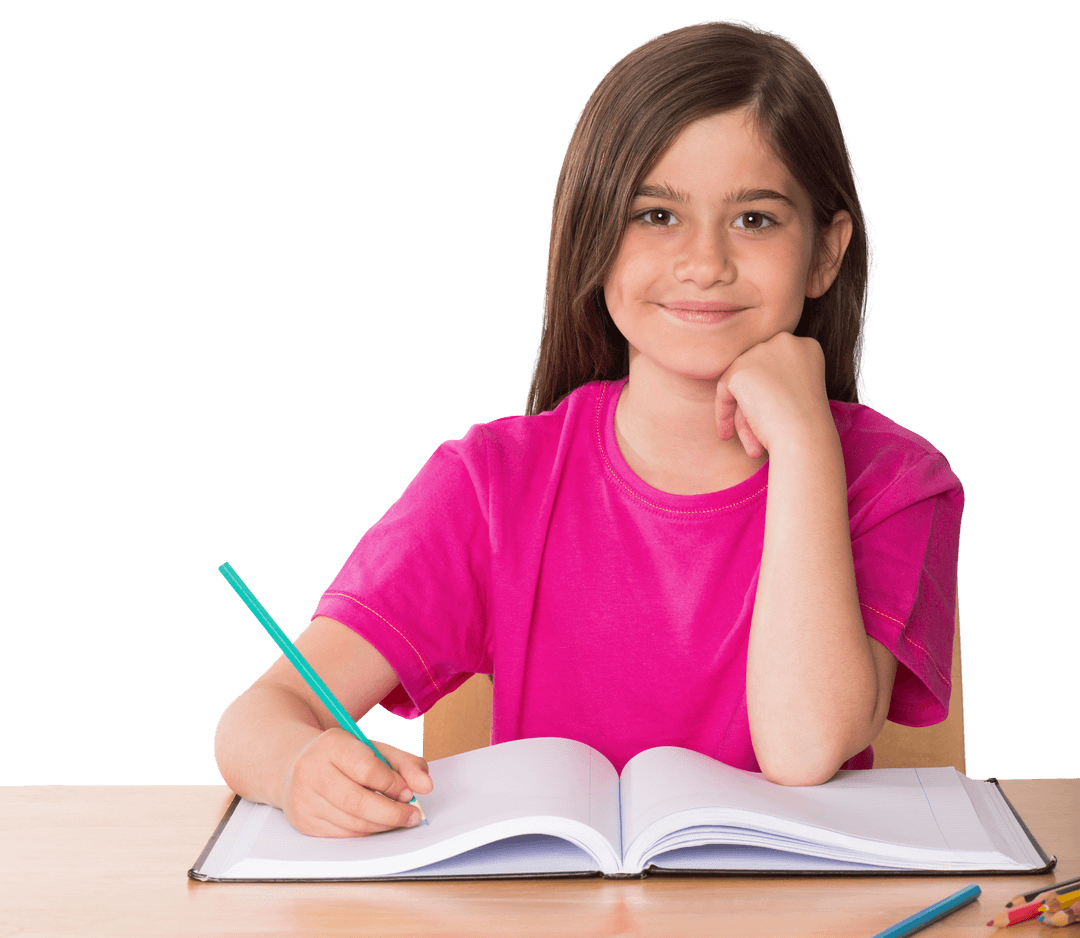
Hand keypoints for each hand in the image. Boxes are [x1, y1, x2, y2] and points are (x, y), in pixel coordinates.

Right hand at [281, 727, 432, 836]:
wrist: (298, 763)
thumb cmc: (344, 756)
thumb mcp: (374, 748)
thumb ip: (405, 763)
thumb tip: (426, 786)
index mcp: (331, 744)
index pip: (368, 770)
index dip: (394, 784)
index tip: (409, 791)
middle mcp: (311, 770)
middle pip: (358, 802)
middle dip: (392, 813)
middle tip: (412, 815)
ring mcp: (303, 798)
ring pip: (351, 823)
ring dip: (382, 825)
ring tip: (398, 819)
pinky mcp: (303, 821)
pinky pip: (342, 835)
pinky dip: (365, 832)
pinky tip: (375, 824)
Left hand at [713, 332, 832, 458]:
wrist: (805, 437)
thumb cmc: (808, 425)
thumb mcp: (799, 394)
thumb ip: (778, 380)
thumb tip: (753, 383)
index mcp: (806, 346)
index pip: (776, 365)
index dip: (772, 393)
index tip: (774, 417)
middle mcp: (784, 341)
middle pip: (758, 373)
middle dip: (754, 406)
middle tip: (755, 436)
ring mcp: (760, 352)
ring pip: (741, 383)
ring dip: (743, 415)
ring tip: (750, 446)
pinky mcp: (739, 369)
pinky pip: (724, 391)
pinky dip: (724, 413)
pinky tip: (727, 435)